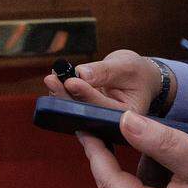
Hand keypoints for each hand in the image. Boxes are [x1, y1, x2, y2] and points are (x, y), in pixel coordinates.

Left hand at [42, 49, 168, 114]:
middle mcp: (111, 121)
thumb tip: (81, 74)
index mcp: (128, 115)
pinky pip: (72, 103)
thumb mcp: (126, 66)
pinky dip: (63, 91)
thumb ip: (105, 71)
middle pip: (86, 112)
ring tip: (51, 79)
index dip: (87, 95)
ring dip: (61, 94)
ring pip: (75, 108)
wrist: (136, 76)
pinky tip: (54, 80)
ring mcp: (96, 117)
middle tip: (51, 80)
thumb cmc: (136, 72)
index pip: (105, 107)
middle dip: (67, 96)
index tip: (71, 82)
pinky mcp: (86, 111)